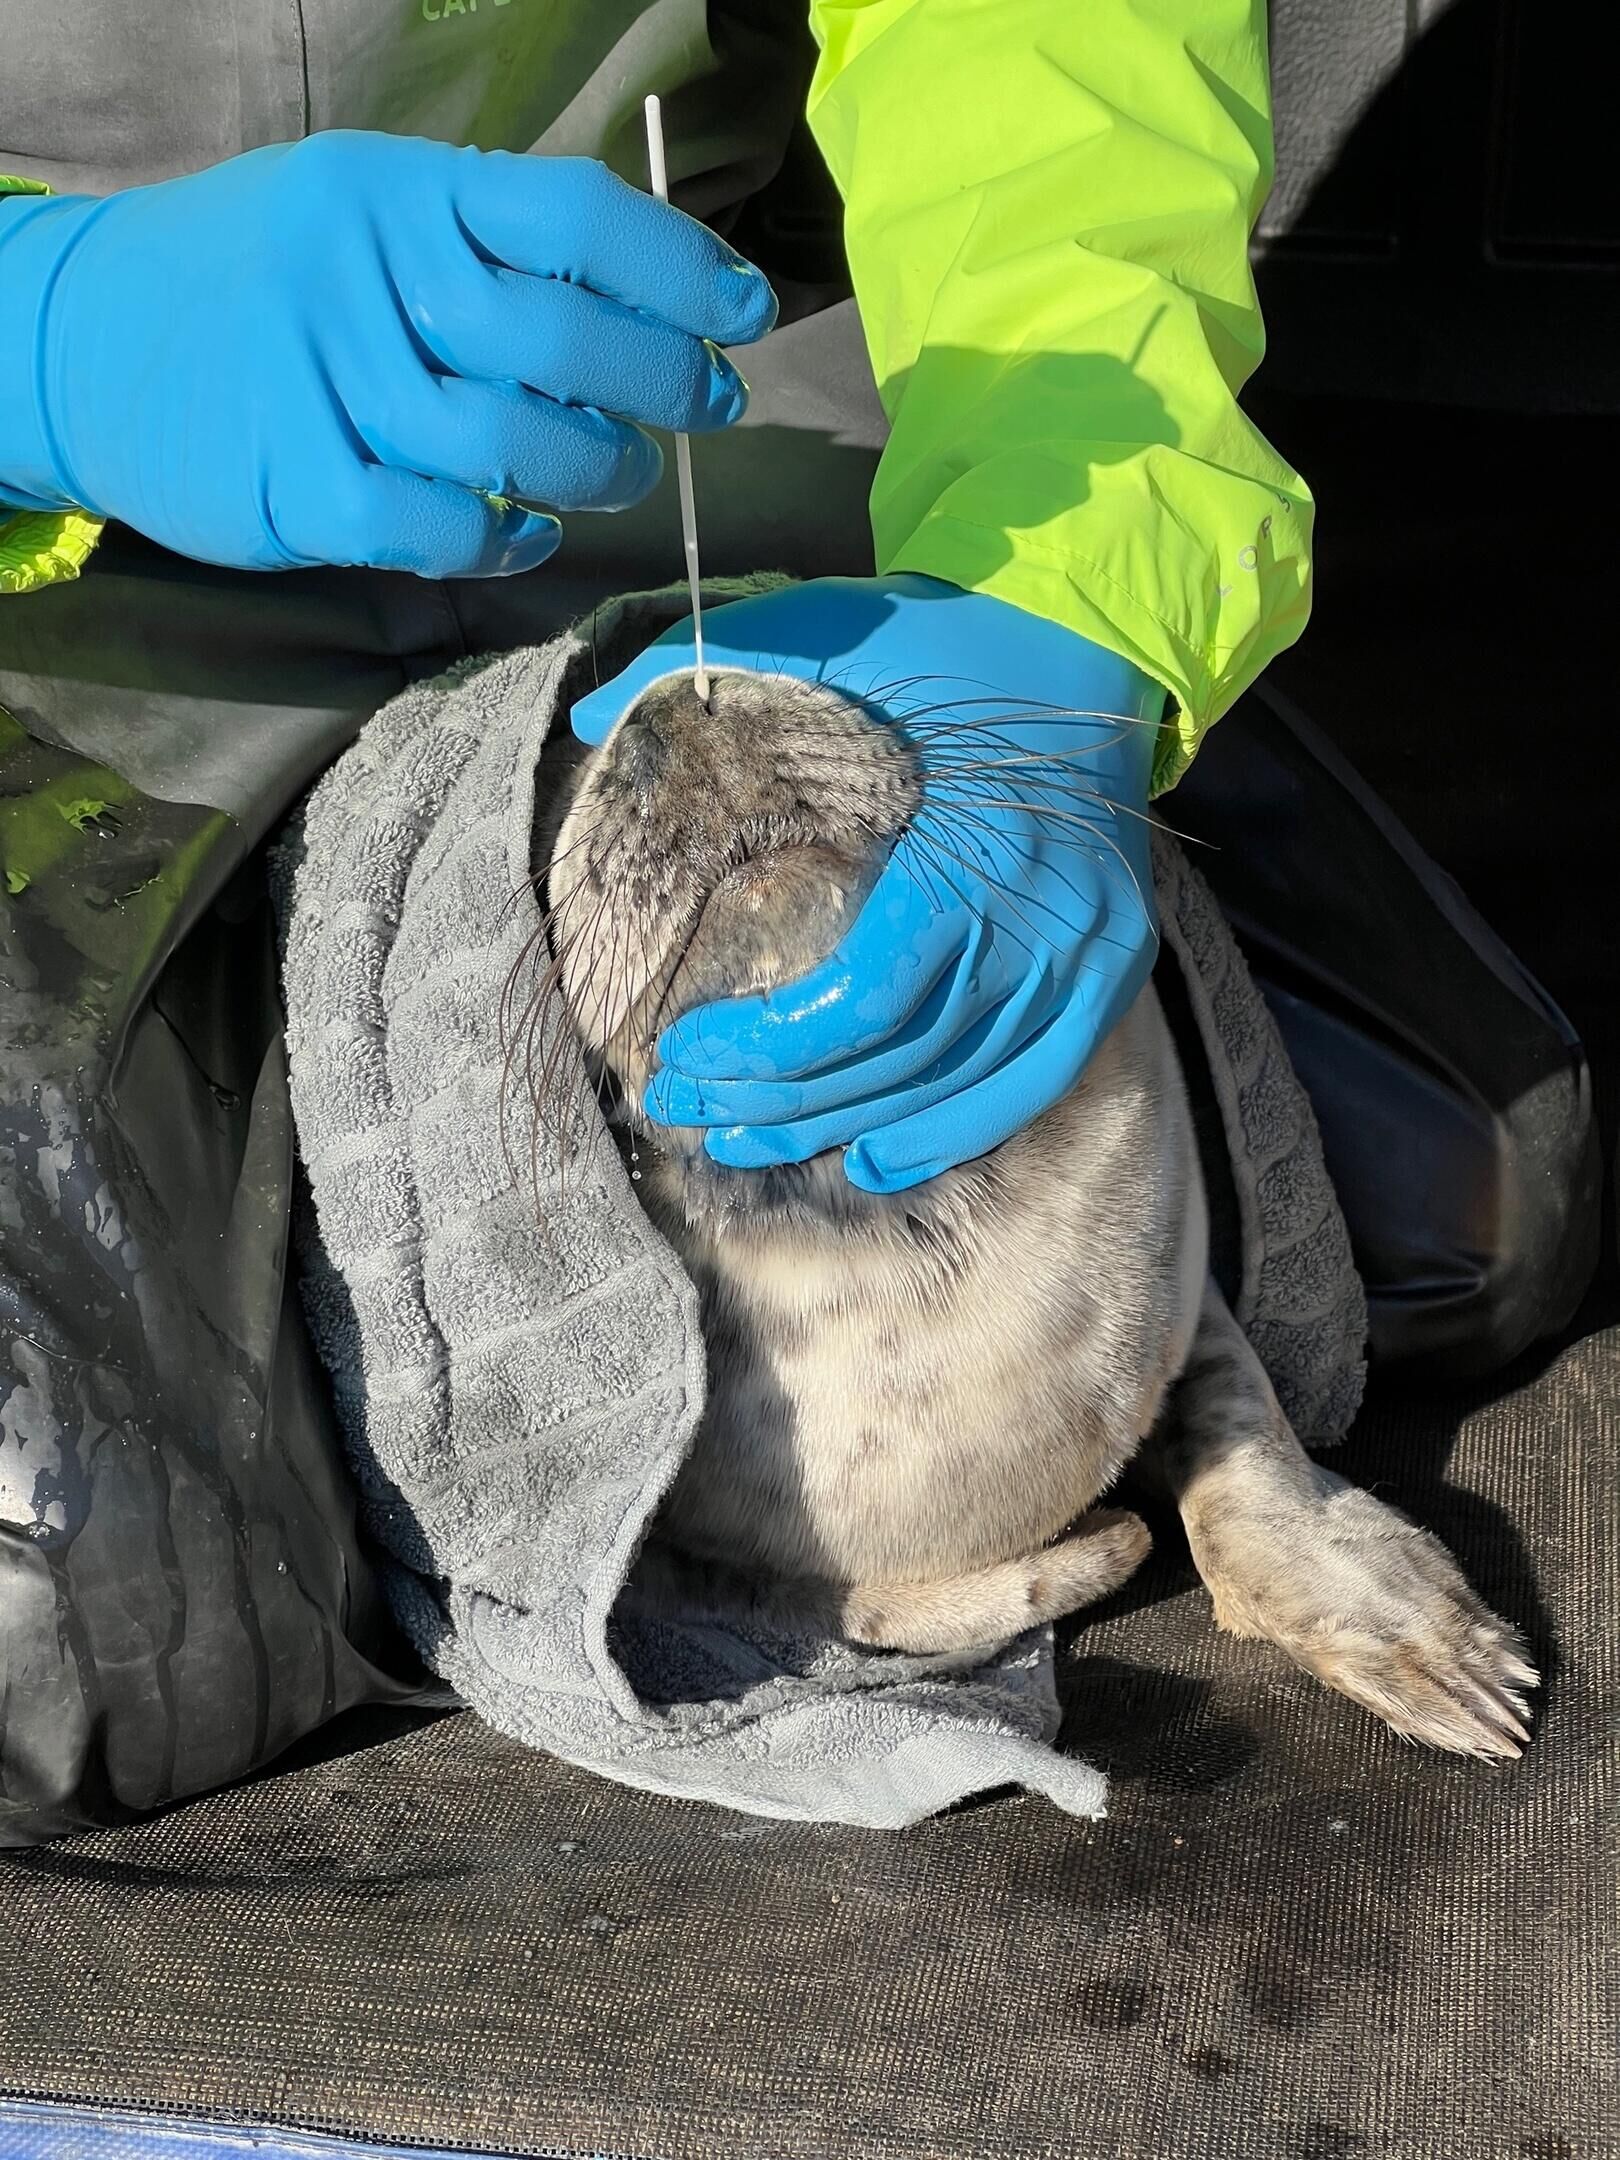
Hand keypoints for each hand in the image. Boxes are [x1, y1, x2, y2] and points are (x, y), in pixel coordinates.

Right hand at [0, 132, 774, 575]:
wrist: (85, 339)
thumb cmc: (260, 285)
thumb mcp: (363, 220)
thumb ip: (485, 256)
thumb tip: (645, 321)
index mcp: (400, 191)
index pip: (570, 217)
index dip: (675, 269)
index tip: (744, 314)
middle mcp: (365, 272)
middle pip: (558, 342)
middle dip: (661, 382)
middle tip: (705, 406)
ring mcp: (323, 379)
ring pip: (508, 445)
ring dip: (590, 470)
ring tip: (612, 475)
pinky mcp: (292, 482)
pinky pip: (438, 527)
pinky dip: (501, 539)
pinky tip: (522, 533)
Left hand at [571, 575, 1162, 1192]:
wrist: (1099, 641)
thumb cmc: (958, 641)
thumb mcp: (840, 636)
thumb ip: (722, 671)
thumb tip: (592, 720)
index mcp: (970, 861)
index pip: (859, 1004)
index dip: (764, 1049)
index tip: (682, 1050)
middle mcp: (1040, 931)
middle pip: (894, 1061)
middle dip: (778, 1101)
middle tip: (686, 1111)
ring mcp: (1087, 963)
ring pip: (952, 1085)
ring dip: (846, 1127)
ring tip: (751, 1143)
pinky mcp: (1113, 976)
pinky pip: (1028, 1085)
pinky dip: (951, 1131)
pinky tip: (876, 1159)